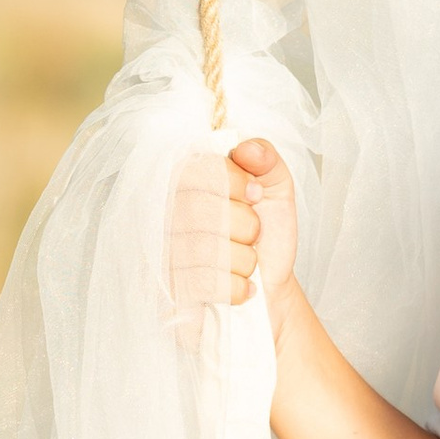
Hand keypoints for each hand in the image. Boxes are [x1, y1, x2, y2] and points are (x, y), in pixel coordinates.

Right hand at [167, 136, 298, 325]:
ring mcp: (163, 252)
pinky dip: (237, 287)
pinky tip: (242, 285)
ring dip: (245, 260)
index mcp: (185, 181)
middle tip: (253, 235)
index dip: (237, 182)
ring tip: (247, 262)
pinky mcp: (169, 290)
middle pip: (201, 209)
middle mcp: (165, 213)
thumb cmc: (268, 236)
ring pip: (206, 249)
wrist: (273, 289)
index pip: (199, 168)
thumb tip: (246, 148)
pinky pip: (206, 283)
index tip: (256, 196)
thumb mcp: (276, 190)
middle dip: (246, 225)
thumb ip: (265, 159)